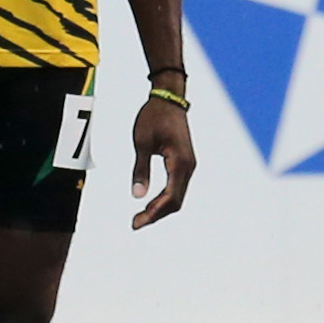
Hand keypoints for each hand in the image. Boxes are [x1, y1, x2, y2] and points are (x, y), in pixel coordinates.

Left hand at [131, 92, 196, 228]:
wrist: (169, 99)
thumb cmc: (154, 117)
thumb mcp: (142, 143)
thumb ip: (140, 170)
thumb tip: (137, 196)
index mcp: (179, 163)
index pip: (169, 198)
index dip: (153, 213)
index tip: (136, 222)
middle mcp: (188, 167)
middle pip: (176, 202)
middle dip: (156, 215)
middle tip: (135, 223)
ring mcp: (188, 165)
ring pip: (177, 196)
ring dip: (160, 208)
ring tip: (141, 216)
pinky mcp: (184, 163)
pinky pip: (177, 187)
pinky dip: (164, 199)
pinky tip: (151, 203)